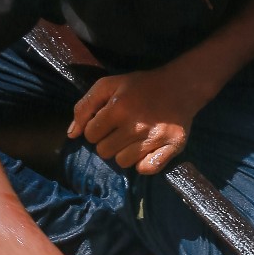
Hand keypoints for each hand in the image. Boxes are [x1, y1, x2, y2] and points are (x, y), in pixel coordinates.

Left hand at [67, 62, 208, 174]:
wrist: (181, 86)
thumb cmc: (140, 85)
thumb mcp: (108, 85)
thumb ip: (85, 106)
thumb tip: (72, 134)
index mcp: (118, 107)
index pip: (90, 135)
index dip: (96, 128)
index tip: (108, 121)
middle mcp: (136, 125)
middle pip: (104, 152)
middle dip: (108, 142)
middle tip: (121, 130)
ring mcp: (156, 138)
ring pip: (123, 162)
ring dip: (124, 153)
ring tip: (133, 139)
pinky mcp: (173, 147)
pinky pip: (147, 169)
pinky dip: (144, 163)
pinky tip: (146, 150)